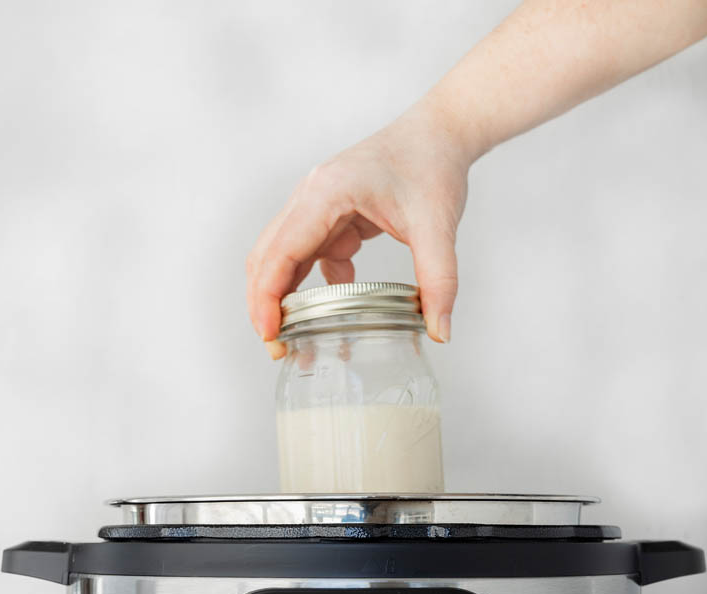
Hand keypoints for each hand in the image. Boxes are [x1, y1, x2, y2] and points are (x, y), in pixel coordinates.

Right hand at [246, 98, 475, 354]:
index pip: (280, 251)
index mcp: (327, 192)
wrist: (440, 133)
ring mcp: (315, 206)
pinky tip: (331, 309)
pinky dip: (311, 286)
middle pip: (267, 256)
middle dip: (265, 304)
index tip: (270, 332)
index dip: (268, 296)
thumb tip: (441, 331)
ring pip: (281, 258)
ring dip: (282, 297)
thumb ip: (439, 281)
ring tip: (292, 338)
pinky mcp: (328, 216)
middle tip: (277, 347)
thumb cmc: (432, 164)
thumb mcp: (438, 227)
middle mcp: (311, 196)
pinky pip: (307, 256)